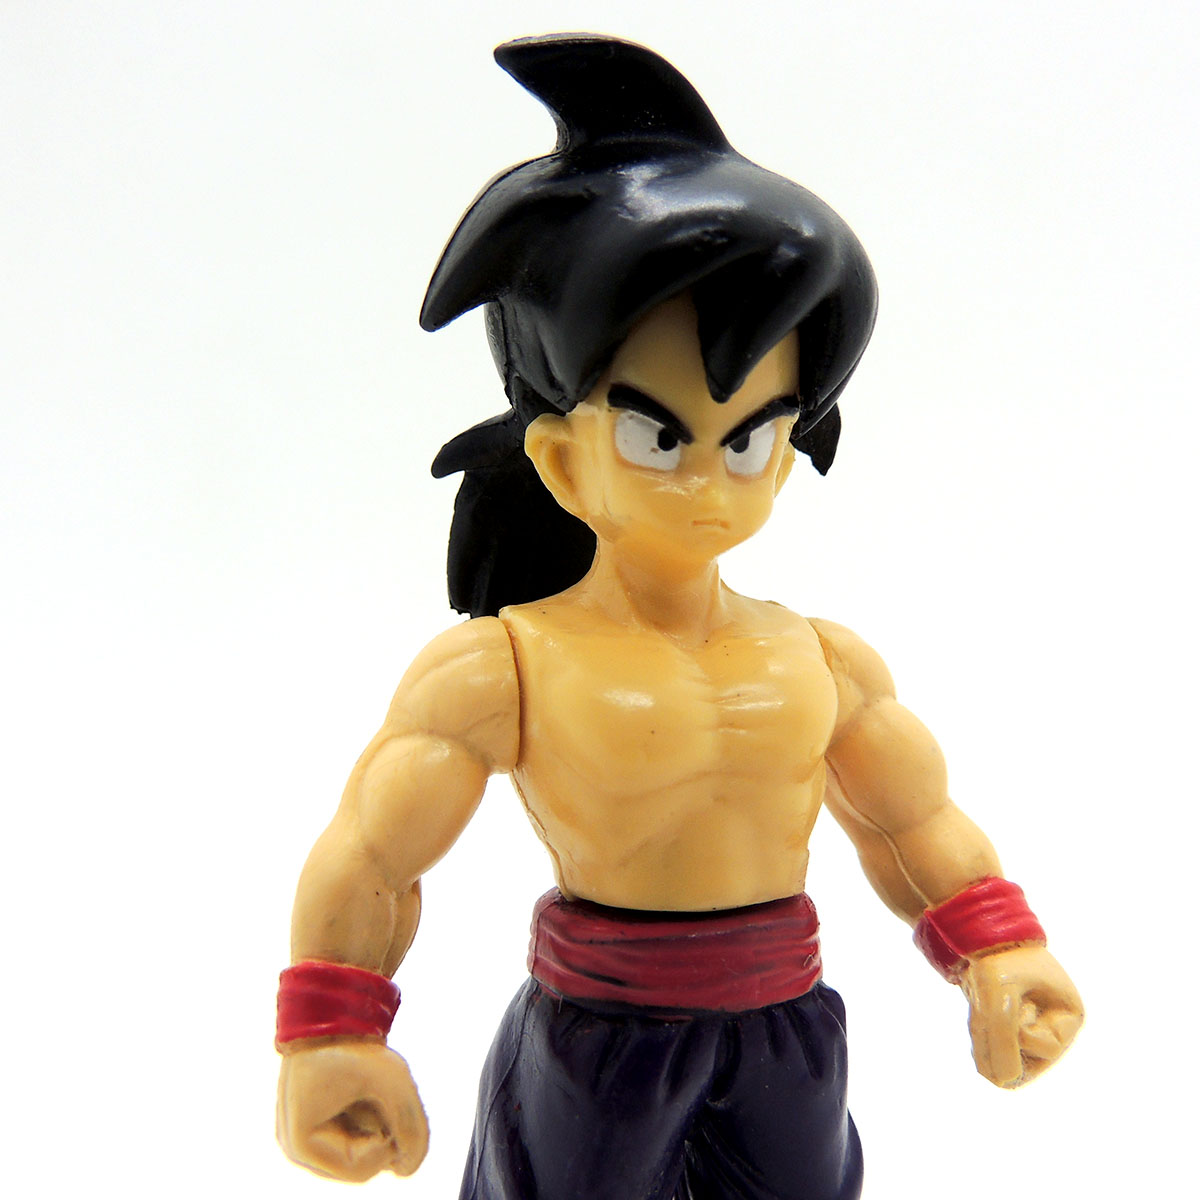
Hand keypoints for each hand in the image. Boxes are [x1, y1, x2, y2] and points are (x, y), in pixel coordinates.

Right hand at [277, 1040, 429, 1181]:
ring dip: (372, 1120)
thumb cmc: (355, 1042)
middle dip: (377, 1128)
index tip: (387, 1100)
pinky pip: (351, 1134)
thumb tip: (410, 1167)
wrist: (333, 1007)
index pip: (359, 1169)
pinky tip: (359, 1087)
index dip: (387, 1141)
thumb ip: (411, 1125)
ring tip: (365, 1084)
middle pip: (357, 1164)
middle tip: (375, 1088)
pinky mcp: (311, 1125)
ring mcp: (300, 1136)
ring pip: (356, 1148)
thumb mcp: (392, 1079)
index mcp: (300, 1143)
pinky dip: (365, 1113)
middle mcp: (293, 1147)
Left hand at [959, 944, 1082, 1088]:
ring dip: (986, 1037)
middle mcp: (1054, 1031)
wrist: (979, 939)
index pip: (1048, 1048)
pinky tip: (978, 1014)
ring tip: (985, 1006)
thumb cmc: (998, 961)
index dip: (1021, 1028)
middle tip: (994, 1001)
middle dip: (1001, 1035)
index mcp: (1069, 1016)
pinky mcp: (1008, 1037)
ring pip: (1005, 1066)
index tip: (1012, 999)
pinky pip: (992, 1059)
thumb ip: (1004, 1038)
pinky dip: (979, 1039)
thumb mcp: (999, 993)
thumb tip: (1004, 1082)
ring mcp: (1032, 1036)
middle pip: (1027, 1064)